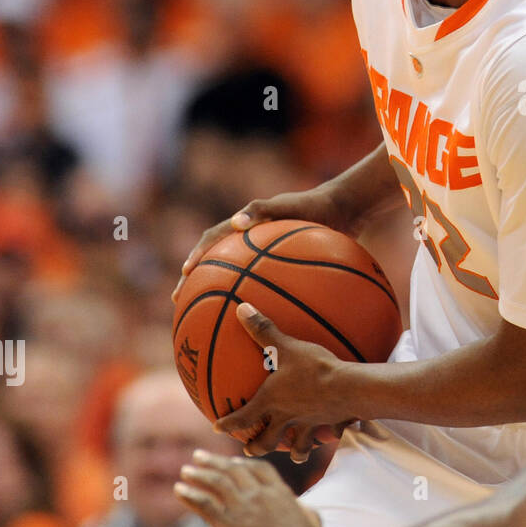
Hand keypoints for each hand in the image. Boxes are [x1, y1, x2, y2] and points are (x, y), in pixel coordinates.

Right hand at [172, 185, 353, 304]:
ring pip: (238, 276)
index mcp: (245, 227)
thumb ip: (262, 210)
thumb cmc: (314, 205)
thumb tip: (236, 223)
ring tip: (212, 318)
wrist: (344, 210)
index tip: (184, 275)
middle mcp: (250, 241)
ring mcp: (266, 254)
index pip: (212, 241)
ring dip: (222, 293)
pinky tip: (262, 321)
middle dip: (198, 280)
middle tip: (181, 301)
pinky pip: (266, 285)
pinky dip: (260, 301)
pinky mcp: (283, 266)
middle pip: (218, 262)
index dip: (196, 257)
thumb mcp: (288, 205)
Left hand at [175, 450, 321, 526]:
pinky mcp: (228, 524)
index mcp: (281, 492)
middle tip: (198, 456)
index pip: (260, 468)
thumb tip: (304, 509)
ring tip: (186, 471)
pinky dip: (190, 495)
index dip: (244, 463)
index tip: (232, 462)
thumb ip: (305, 510)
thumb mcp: (312, 521)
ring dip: (199, 474)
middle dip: (215, 461)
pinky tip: (179, 489)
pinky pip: (205, 503)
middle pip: (235, 470)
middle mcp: (261, 495)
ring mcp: (244, 508)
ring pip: (218, 482)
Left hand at [214, 303, 360, 460]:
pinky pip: (327, 436)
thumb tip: (241, 308)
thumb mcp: (287, 346)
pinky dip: (326, 438)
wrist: (350, 388)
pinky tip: (332, 435)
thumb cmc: (315, 368)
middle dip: (257, 447)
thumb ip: (264, 330)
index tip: (216, 428)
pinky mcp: (329, 425)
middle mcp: (286, 418)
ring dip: (293, 451)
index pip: (243, 418)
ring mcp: (309, 424)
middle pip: (267, 442)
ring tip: (293, 454)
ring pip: (297, 447)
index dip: (228, 424)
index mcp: (270, 402)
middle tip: (250, 450)